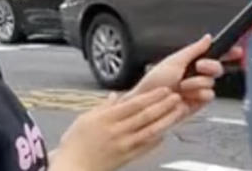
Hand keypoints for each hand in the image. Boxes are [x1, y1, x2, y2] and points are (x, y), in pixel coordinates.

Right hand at [50, 87, 185, 170]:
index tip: (165, 89)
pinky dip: (157, 140)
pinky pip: (145, 148)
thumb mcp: (85, 119)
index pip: (134, 104)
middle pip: (145, 116)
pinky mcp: (126, 158)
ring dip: (166, 120)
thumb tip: (116, 95)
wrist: (72, 168)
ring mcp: (123, 146)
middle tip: (177, 97)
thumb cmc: (75, 144)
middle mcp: (117, 131)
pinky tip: (166, 133)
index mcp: (106, 119)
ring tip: (178, 112)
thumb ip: (103, 106)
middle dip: (164, 105)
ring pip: (149, 131)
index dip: (152, 96)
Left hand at [133, 35, 242, 118]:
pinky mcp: (199, 103)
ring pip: (212, 82)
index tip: (238, 50)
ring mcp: (198, 90)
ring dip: (197, 83)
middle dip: (209, 66)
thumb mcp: (175, 60)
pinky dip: (198, 95)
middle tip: (199, 67)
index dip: (228, 53)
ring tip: (182, 86)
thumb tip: (208, 37)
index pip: (214, 55)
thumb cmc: (154, 82)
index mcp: (191, 62)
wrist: (150, 104)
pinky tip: (187, 96)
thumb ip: (194, 49)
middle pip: (217, 68)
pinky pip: (209, 96)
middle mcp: (196, 75)